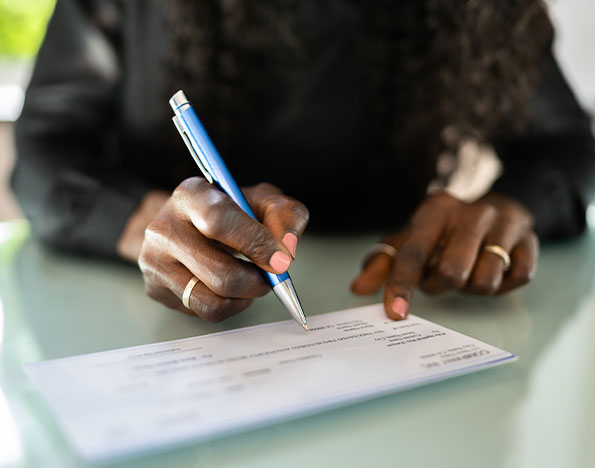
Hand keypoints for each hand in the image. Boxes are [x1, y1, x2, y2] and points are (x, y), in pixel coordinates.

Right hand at [137, 178, 308, 320]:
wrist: (186, 224)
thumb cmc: (229, 212)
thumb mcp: (261, 200)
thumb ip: (285, 215)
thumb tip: (286, 249)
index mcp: (191, 195)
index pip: (219, 220)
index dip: (255, 243)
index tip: (279, 260)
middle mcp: (164, 227)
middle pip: (221, 273)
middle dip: (257, 282)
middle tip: (269, 276)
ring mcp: (155, 261)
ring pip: (213, 301)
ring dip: (244, 297)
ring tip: (249, 280)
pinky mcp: (156, 288)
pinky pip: (204, 312)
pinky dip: (229, 305)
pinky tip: (230, 288)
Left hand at [350, 191, 537, 319]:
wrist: (496, 206)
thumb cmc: (445, 231)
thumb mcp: (409, 239)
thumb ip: (382, 264)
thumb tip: (357, 288)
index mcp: (435, 210)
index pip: (413, 253)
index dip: (402, 285)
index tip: (396, 313)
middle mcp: (471, 213)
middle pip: (451, 272)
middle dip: (441, 286)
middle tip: (441, 277)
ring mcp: (504, 225)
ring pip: (485, 281)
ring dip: (472, 287)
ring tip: (469, 269)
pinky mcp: (530, 240)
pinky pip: (516, 280)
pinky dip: (502, 286)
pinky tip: (494, 268)